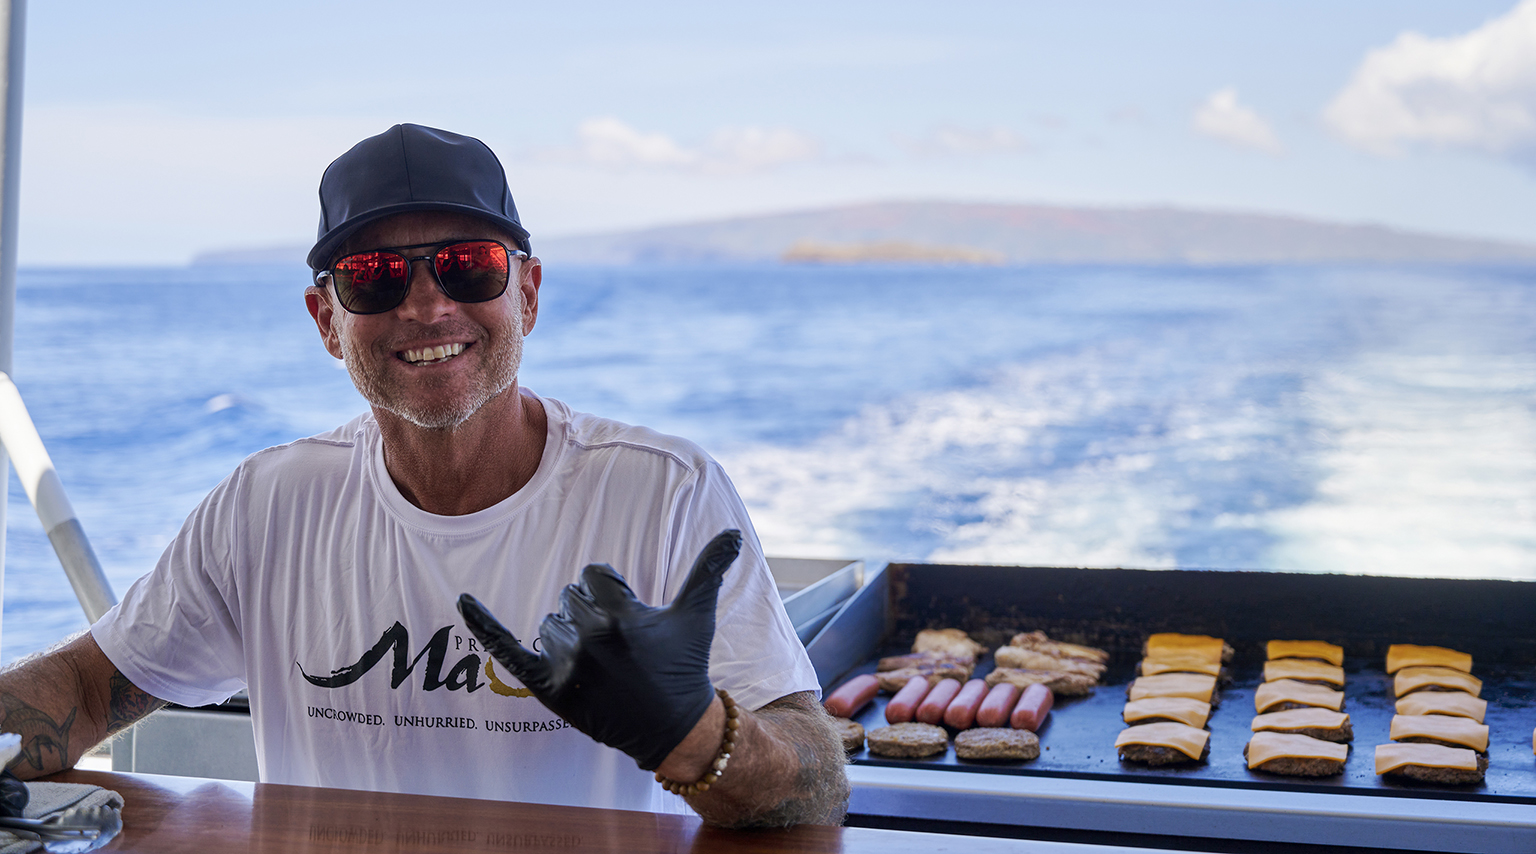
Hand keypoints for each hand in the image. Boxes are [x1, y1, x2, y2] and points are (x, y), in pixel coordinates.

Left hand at [458, 529, 741, 770]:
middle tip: (616, 644)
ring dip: (568, 635)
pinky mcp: (549, 690)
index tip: (625, 614)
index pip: (591, 575)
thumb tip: (736, 533)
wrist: (672, 729)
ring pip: (549, 624)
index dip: (608, 590)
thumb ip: (709, 569)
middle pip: (569, 598)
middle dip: (590, 613)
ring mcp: (568, 667)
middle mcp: (592, 639)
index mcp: (622, 615)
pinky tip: (460, 600)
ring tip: (599, 661)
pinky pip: (508, 651)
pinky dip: (483, 626)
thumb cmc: (683, 666)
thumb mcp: (697, 615)